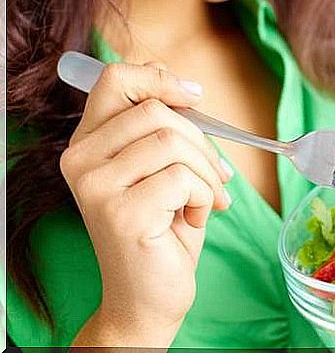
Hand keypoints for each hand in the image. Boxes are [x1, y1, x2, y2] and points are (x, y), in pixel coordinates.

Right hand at [60, 62, 232, 345]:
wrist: (150, 296)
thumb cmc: (163, 228)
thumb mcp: (161, 168)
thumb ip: (163, 128)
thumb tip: (190, 90)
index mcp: (88, 142)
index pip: (116, 79)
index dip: (160, 78)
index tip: (193, 96)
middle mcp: (81, 160)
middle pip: (155, 109)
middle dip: (201, 140)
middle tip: (214, 174)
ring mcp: (97, 187)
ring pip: (172, 140)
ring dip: (207, 172)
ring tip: (206, 200)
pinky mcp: (122, 213)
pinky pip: (183, 178)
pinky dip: (205, 197)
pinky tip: (195, 219)